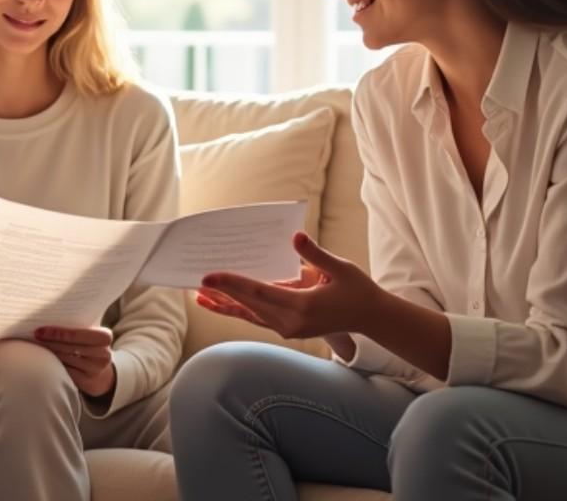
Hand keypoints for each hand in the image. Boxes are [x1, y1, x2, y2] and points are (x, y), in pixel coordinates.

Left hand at [33, 325, 115, 398]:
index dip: (56, 333)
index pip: (76, 334)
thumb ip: (78, 325)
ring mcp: (95, 369)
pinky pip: (65, 371)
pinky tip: (45, 358)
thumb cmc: (90, 345)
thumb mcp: (90, 333)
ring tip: (36, 345)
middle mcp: (103, 354)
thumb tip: (49, 316)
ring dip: (49, 352)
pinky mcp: (86, 381)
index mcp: (105, 337)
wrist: (100, 370)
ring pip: (65, 359)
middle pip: (69, 347)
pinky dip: (53, 364)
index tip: (39, 330)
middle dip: (49, 342)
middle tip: (35, 336)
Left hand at [197, 232, 381, 340]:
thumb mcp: (339, 268)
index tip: (210, 276)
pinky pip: (258, 319)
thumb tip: (295, 237)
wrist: (370, 318)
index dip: (232, 284)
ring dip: (225, 305)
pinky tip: (222, 305)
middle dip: (222, 293)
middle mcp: (292, 322)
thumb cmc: (356, 289)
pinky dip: (239, 311)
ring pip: (250, 315)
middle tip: (196, 281)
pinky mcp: (288, 330)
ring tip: (200, 297)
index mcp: (303, 306)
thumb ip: (315, 254)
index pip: (259, 293)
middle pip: (249, 305)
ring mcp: (289, 329)